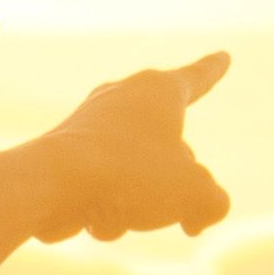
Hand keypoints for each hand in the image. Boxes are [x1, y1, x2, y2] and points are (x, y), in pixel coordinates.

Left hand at [22, 53, 234, 245]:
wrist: (51, 187)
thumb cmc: (129, 175)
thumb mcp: (196, 194)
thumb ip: (213, 203)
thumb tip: (195, 218)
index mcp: (158, 91)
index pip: (197, 78)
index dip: (214, 70)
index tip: (223, 56)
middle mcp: (123, 98)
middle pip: (169, 145)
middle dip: (174, 180)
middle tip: (178, 205)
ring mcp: (92, 124)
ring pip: (139, 176)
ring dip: (140, 204)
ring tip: (125, 210)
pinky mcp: (68, 154)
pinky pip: (107, 190)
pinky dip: (109, 210)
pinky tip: (95, 218)